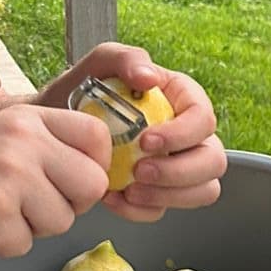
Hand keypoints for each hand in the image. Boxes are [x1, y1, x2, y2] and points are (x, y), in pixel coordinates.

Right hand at [0, 104, 113, 257]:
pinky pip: (26, 244)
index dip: (96, 166)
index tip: (74, 181)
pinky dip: (5, 245)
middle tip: (38, 206)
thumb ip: (49, 144)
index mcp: (29, 117)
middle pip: (92, 184)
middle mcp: (23, 139)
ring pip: (62, 221)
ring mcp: (9, 174)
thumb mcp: (5, 134)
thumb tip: (101, 172)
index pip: (97, 135)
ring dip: (34, 228)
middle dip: (71, 205)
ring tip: (1, 212)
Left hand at [43, 42, 225, 224]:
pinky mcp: (159, 192)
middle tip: (139, 172)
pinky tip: (114, 198)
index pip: (204, 119)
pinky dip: (141, 211)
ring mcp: (177, 165)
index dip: (183, 135)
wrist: (56, 127)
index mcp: (183, 100)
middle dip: (180, 172)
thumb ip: (126, 59)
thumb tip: (149, 78)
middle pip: (214, 161)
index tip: (146, 140)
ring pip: (203, 191)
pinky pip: (166, 210)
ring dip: (169, 196)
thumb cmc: (83, 90)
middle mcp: (188, 135)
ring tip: (129, 190)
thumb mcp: (100, 64)